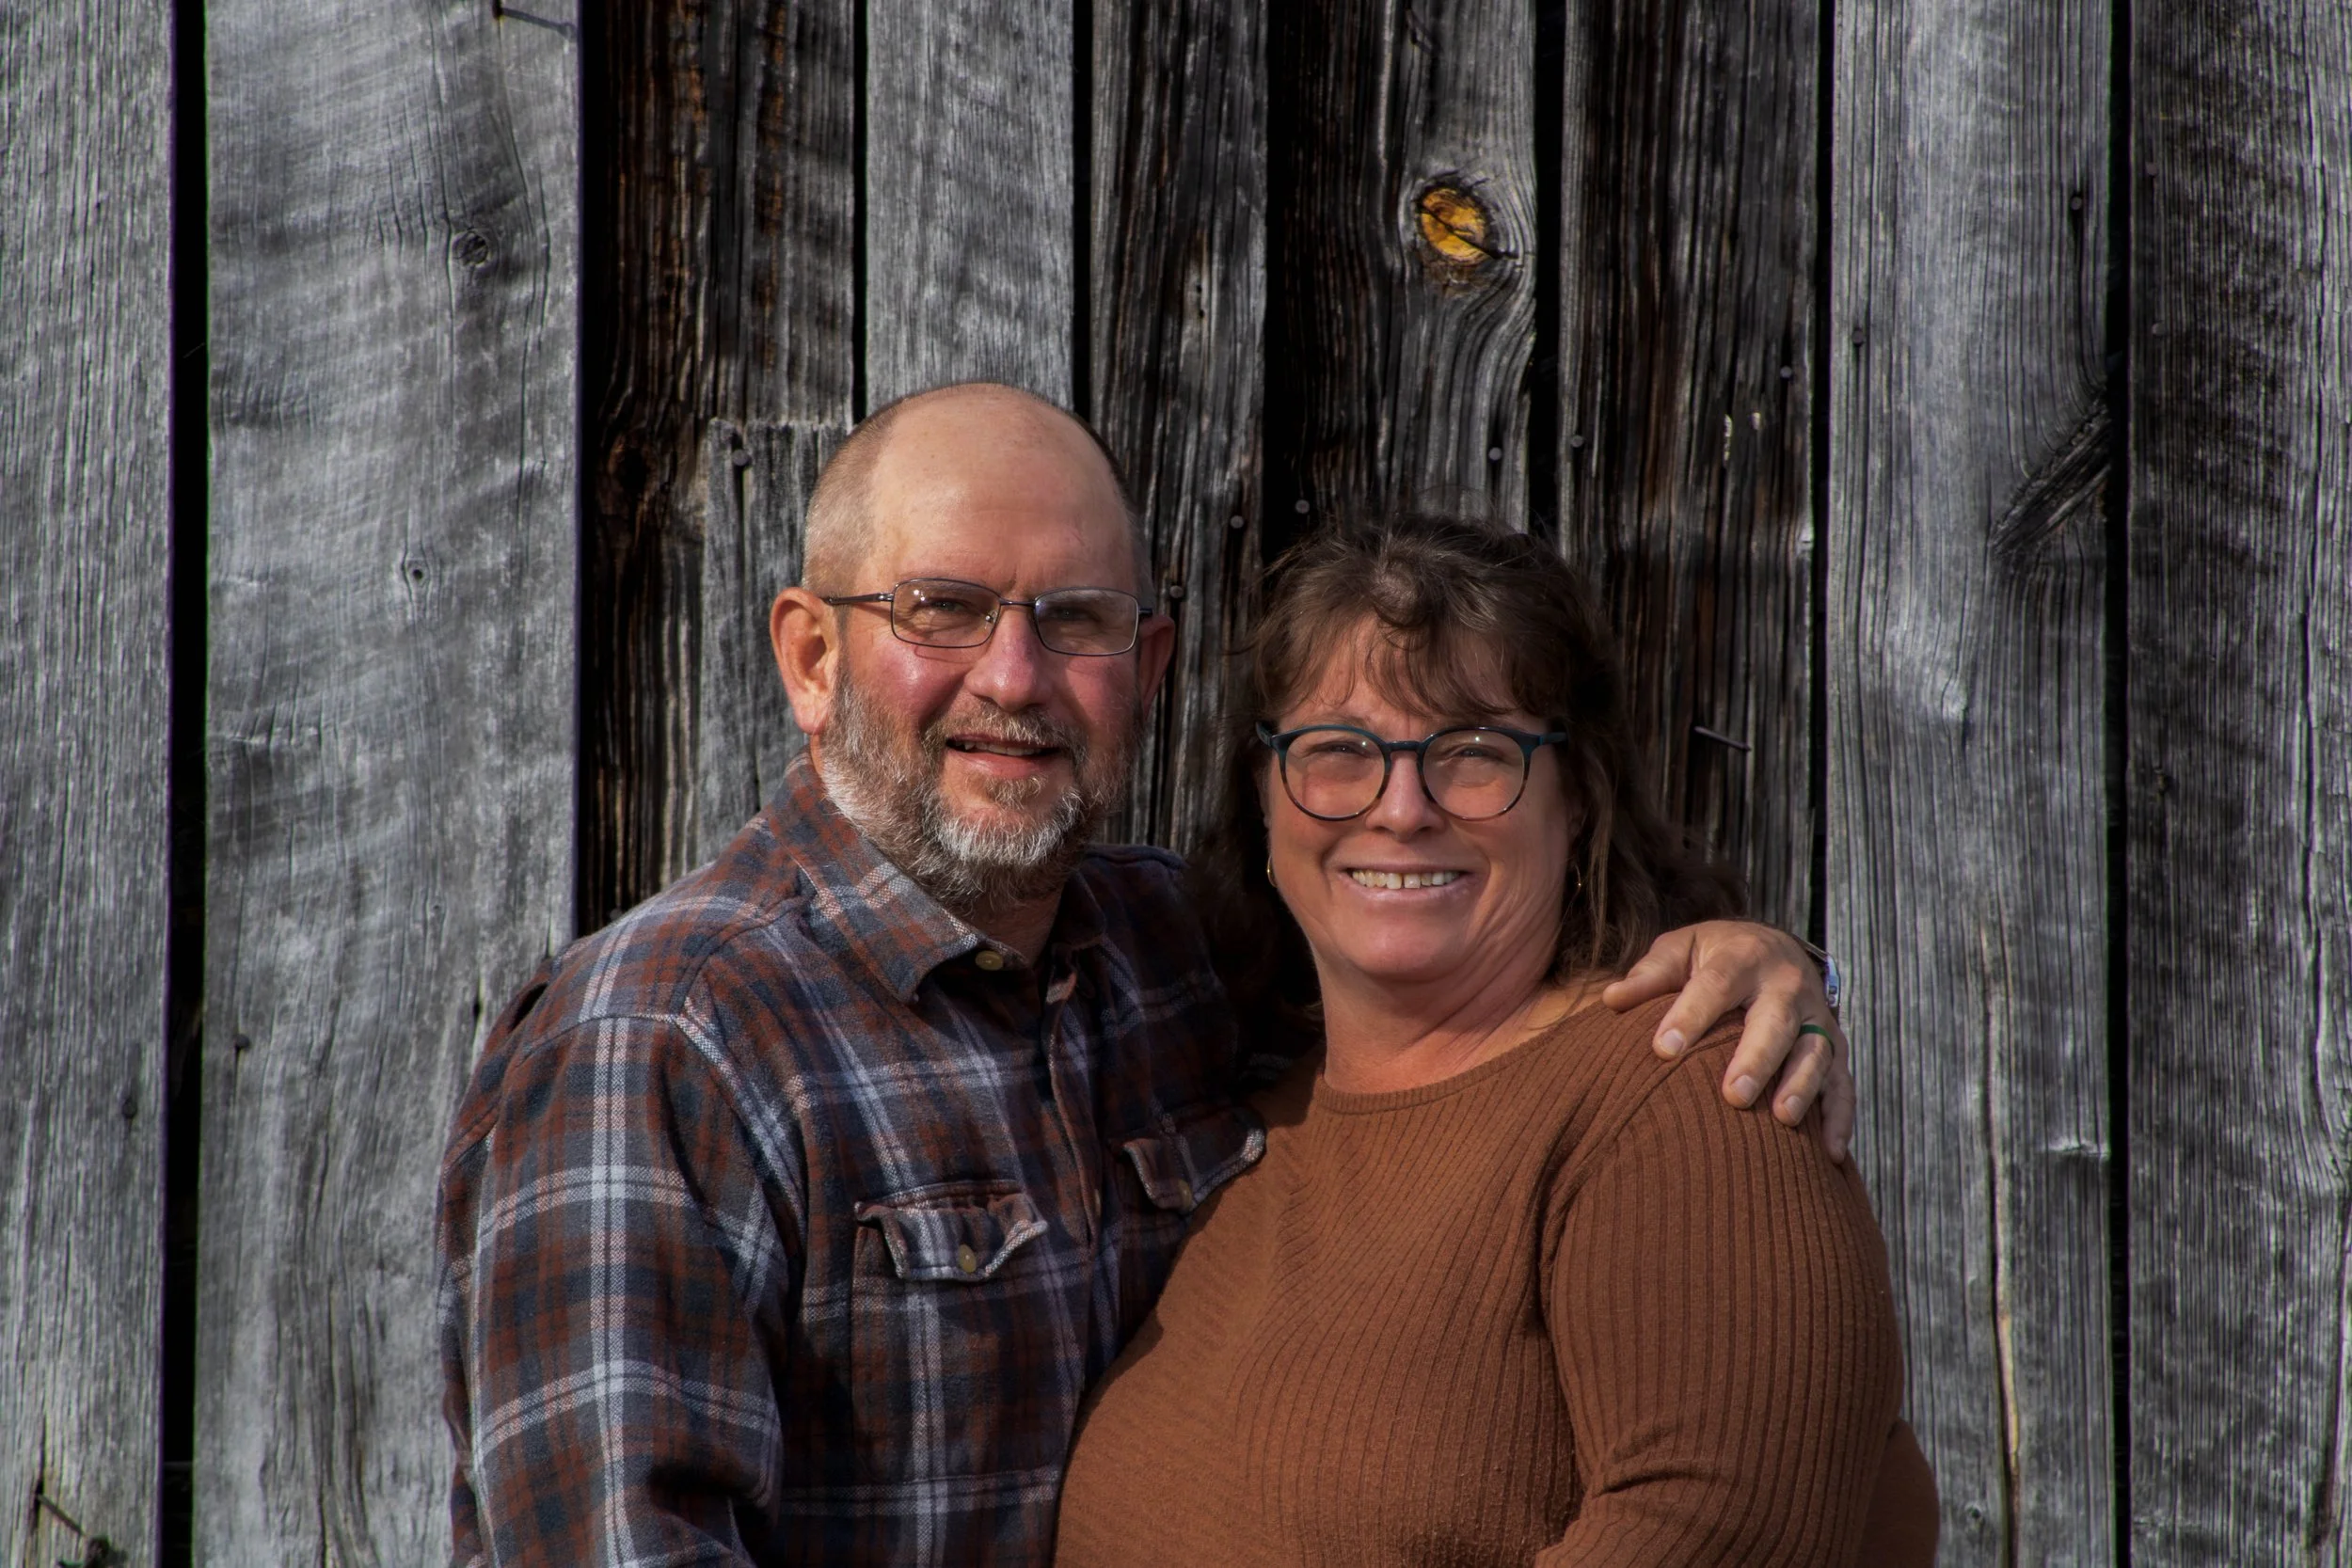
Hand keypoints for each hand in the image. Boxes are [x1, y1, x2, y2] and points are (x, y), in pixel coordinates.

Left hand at [1599, 920, 1855, 1161]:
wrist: (1774, 947)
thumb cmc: (1713, 957)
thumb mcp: (1681, 951)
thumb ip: (1650, 977)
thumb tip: (1610, 1000)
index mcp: (1743, 957)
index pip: (1715, 986)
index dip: (1690, 1016)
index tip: (1662, 1050)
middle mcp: (1786, 985)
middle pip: (1774, 1021)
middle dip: (1756, 1058)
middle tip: (1733, 1095)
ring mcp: (1817, 1017)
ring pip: (1815, 1052)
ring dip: (1802, 1086)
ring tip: (1783, 1119)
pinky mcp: (1835, 1047)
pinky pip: (1843, 1083)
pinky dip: (1840, 1117)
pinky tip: (1829, 1153)